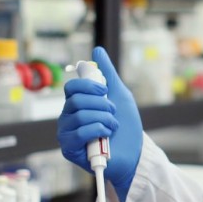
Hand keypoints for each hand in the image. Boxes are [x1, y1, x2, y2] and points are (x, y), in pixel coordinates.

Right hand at [58, 46, 142, 201]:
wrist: (135, 151)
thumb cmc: (126, 124)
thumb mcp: (119, 94)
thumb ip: (107, 74)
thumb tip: (98, 50)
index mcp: (77, 104)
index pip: (72, 87)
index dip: (89, 85)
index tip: (105, 90)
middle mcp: (68, 118)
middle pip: (76, 100)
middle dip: (102, 104)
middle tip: (112, 112)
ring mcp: (67, 134)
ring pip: (81, 115)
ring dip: (105, 118)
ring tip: (112, 126)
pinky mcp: (70, 150)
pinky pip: (81, 132)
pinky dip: (100, 130)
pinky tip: (107, 136)